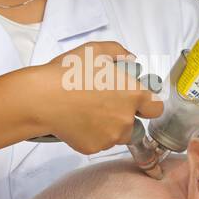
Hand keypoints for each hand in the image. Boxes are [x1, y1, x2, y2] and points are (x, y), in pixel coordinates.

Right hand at [32, 40, 163, 154]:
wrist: (42, 98)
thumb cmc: (68, 72)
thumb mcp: (95, 50)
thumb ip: (119, 52)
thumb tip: (130, 59)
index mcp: (133, 94)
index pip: (156, 108)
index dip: (147, 104)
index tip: (136, 101)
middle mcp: (126, 119)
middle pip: (134, 124)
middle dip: (123, 117)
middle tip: (102, 104)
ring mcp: (110, 137)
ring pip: (116, 136)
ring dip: (108, 127)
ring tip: (86, 112)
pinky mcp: (93, 148)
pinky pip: (98, 143)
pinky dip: (91, 135)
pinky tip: (77, 122)